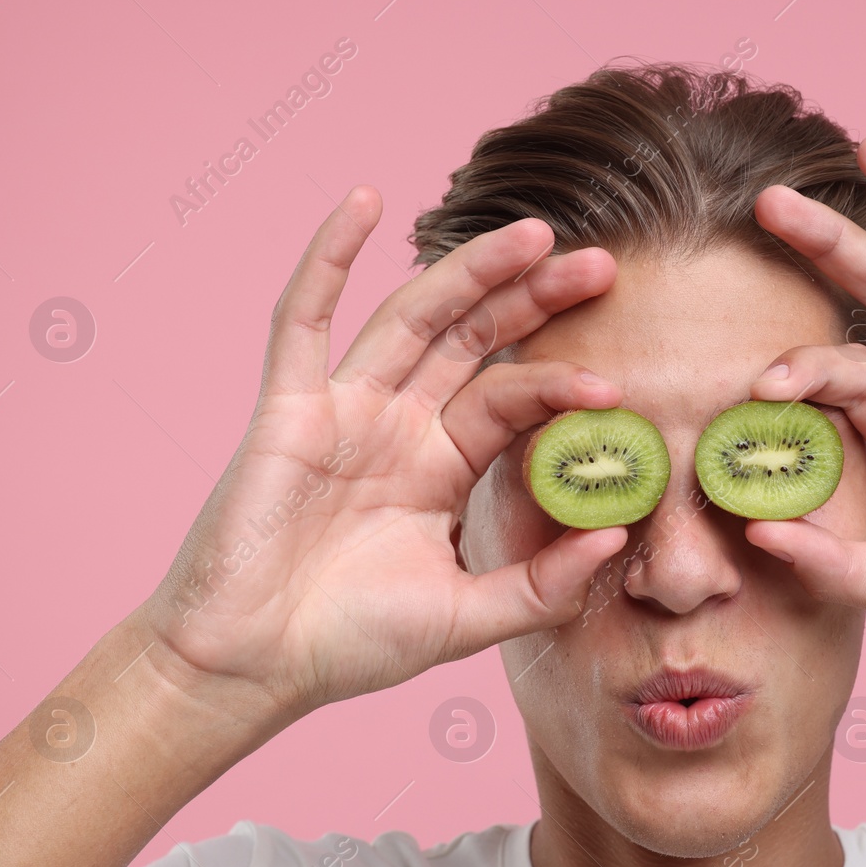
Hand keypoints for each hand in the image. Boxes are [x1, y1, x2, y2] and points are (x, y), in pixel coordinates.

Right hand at [134, 188, 627, 732]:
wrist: (250, 666)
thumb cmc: (350, 644)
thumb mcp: (465, 618)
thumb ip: (541, 585)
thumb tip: (616, 536)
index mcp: (440, 465)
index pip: (509, 398)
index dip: (557, 384)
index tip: (613, 387)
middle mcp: (398, 424)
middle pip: (475, 339)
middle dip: (534, 298)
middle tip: (602, 264)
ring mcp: (343, 409)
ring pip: (412, 317)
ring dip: (468, 269)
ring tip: (532, 231)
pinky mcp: (287, 407)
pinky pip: (302, 319)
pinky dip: (327, 258)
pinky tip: (364, 200)